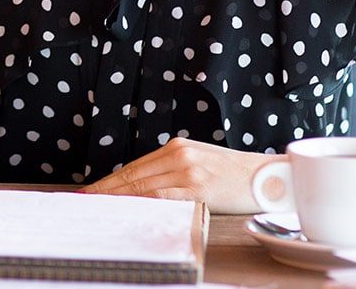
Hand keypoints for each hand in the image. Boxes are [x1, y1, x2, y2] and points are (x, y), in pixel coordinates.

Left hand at [81, 137, 275, 212]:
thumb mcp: (200, 162)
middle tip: (84, 198)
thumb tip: (144, 186)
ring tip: (97, 205)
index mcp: (177, 147)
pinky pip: (163, 196)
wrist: (271, 177)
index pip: (135, 166)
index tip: (91, 189)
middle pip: (133, 175)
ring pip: (143, 186)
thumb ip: (174, 169)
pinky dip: (141, 201)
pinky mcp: (199, 188)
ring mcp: (189, 171)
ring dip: (117, 196)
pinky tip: (126, 207)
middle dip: (106, 188)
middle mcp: (180, 155)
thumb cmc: (236, 175)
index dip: (110, 179)